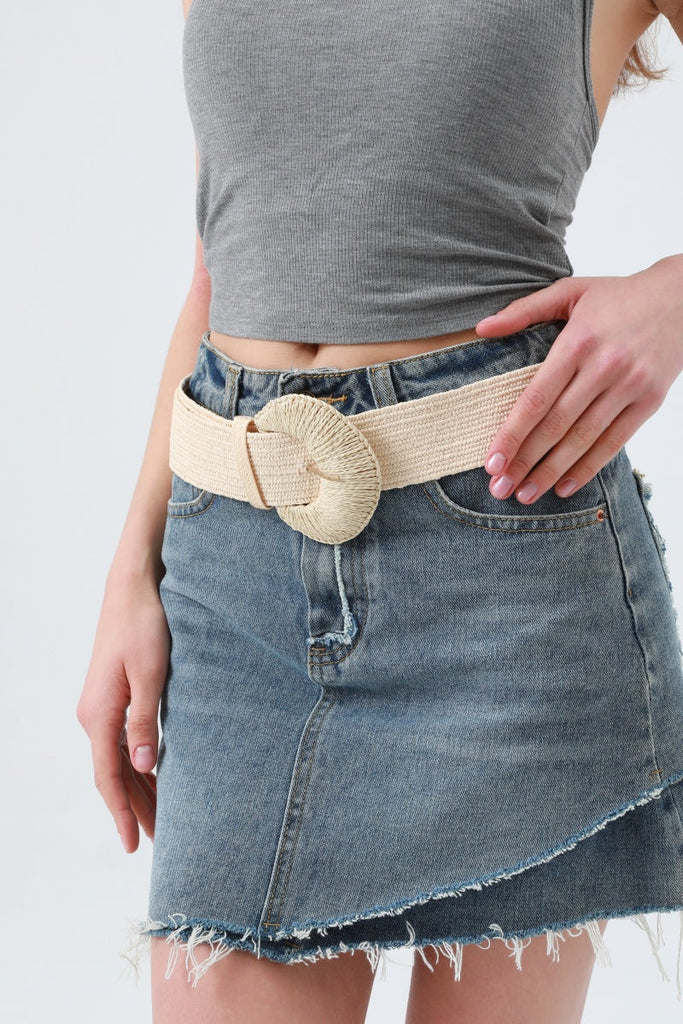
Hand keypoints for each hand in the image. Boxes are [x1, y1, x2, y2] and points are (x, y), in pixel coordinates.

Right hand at [76, 570, 169, 852]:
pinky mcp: (114, 695)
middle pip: (113, 774)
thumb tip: (142, 766)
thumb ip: (144, 720)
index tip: (134, 845)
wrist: (133, 588)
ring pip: (119, 759)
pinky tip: (155, 776)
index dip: (122, 813)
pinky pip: (123, 741)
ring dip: (138, 789)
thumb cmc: (144, 625)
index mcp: (98, 714)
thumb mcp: (149, 674)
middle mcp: (94, 715)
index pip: (108, 777)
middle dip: (134, 809)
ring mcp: (102, 706)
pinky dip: (139, 764)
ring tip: (160, 819)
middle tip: (158, 842)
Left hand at [474, 255, 682, 503]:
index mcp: (578, 341)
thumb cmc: (618, 295)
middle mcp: (604, 367)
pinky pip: (614, 442)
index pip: (536, 399)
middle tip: (498, 488)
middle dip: (524, 462)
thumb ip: (524, 310)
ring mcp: (629, 386)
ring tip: (525, 495)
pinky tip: (564, 486)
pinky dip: (588, 468)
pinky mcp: (650, 401)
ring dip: (551, 472)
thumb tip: (481, 328)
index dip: (511, 435)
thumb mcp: (570, 290)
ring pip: (583, 439)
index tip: (491, 461)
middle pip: (556, 426)